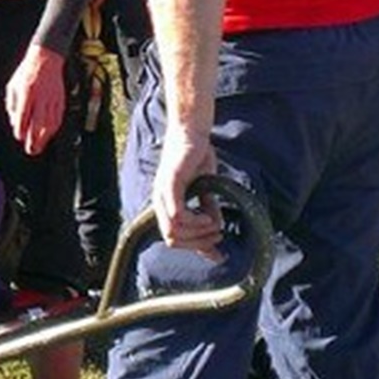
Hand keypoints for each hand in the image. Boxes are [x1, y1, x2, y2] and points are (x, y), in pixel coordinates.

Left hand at [4, 43, 66, 155]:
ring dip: (44, 138)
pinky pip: (58, 118)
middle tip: (30, 150)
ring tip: (39, 147)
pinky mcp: (60, 100)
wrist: (46, 59)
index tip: (19, 137)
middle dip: (33, 139)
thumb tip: (15, 123)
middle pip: (38, 123)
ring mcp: (52, 99)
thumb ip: (12, 105)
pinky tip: (48, 135)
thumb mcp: (12, 86)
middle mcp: (40, 97)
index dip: (21, 129)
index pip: (23, 115)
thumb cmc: (26, 72)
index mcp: (26, 92)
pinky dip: (53, 129)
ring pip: (50, 123)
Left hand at [149, 128, 222, 255]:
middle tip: (218, 235)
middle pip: (171, 238)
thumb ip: (207, 217)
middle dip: (197, 242)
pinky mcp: (171, 181)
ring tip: (215, 223)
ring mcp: (163, 191)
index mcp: (165, 205)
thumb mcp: (206, 194)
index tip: (217, 247)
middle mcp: (160, 200)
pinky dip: (194, 220)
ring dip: (198, 232)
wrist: (194, 131)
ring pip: (174, 229)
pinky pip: (176, 212)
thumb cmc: (198, 159)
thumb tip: (217, 245)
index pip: (172, 239)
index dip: (194, 247)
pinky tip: (209, 215)